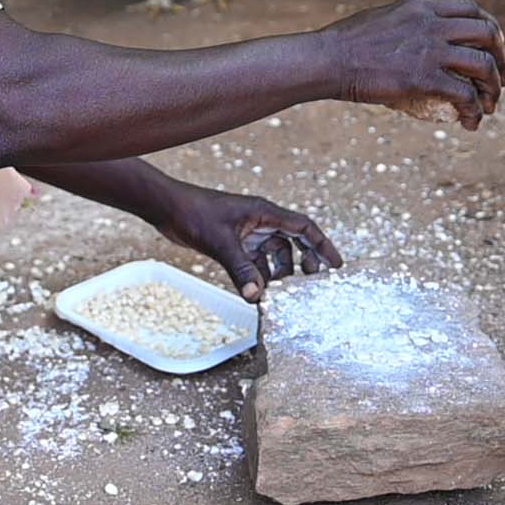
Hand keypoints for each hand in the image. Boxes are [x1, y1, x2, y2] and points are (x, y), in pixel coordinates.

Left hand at [153, 181, 343, 302]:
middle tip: (311, 283)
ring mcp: (247, 231)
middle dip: (305, 262)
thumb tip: (256, 297)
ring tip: (282, 293)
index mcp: (264, 212)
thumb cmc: (193, 214)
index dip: (323, 245)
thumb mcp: (220, 242)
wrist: (166, 208)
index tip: (337, 265)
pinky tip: (258, 291)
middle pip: (294, 241)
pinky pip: (256, 260)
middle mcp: (260, 220)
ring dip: (280, 272)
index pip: (304, 227)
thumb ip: (240, 269)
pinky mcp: (234, 241)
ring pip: (274, 254)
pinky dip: (260, 274)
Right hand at [322, 0, 504, 129]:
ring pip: (483, 65)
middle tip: (498, 80)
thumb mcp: (381, 19)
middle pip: (487, 33)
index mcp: (421, 6)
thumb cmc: (344, 44)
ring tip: (489, 106)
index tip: (491, 48)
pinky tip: (470, 122)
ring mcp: (430, 49)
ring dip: (493, 88)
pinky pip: (464, 94)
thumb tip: (413, 38)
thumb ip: (405, 24)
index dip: (489, 28)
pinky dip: (474, 110)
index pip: (471, 9)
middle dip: (500, 58)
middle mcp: (432, 23)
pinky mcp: (424, 77)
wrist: (327, 60)